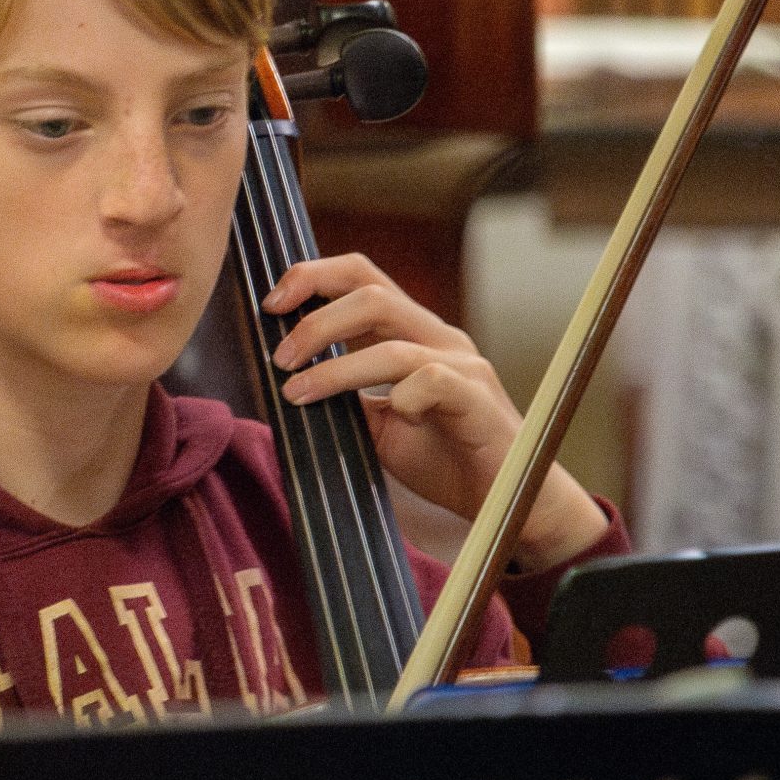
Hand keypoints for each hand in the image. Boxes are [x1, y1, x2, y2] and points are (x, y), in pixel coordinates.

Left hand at [262, 253, 609, 571]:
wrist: (507, 503)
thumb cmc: (443, 459)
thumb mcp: (379, 426)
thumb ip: (345, 397)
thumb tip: (289, 382)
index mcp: (413, 333)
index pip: (363, 279)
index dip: (314, 277)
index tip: (272, 304)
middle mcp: (438, 338)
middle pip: (372, 293)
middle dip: (316, 320)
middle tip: (280, 357)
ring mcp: (462, 366)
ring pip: (392, 343)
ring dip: (336, 367)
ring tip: (298, 392)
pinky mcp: (477, 399)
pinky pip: (430, 381)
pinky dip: (400, 397)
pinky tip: (391, 418)